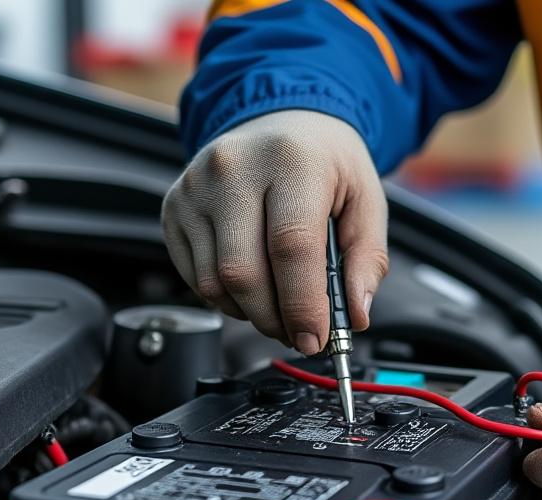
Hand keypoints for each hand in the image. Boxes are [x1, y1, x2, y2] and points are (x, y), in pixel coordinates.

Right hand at [161, 110, 387, 353]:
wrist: (282, 120)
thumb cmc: (325, 163)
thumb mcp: (365, 201)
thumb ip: (366, 260)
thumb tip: (355, 314)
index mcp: (291, 160)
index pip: (291, 246)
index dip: (303, 304)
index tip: (316, 338)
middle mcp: (234, 167)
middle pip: (244, 272)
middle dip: (275, 318)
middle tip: (300, 332)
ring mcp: (196, 186)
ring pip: (214, 282)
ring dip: (250, 313)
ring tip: (279, 310)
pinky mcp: (174, 206)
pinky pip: (194, 277)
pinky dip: (224, 298)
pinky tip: (251, 288)